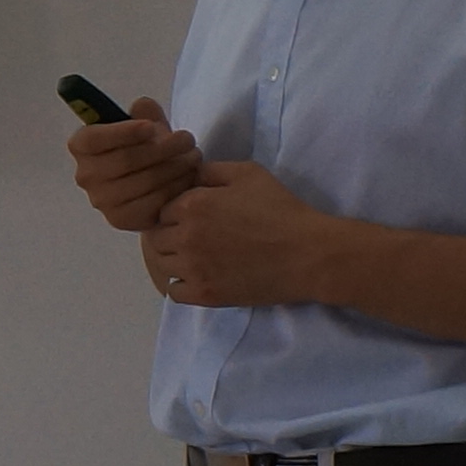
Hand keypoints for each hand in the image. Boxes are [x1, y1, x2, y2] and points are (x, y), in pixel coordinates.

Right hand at [67, 96, 200, 233]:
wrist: (149, 185)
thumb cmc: (144, 148)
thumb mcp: (144, 125)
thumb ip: (144, 113)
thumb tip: (143, 106)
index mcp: (82, 146)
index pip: (94, 138)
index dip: (123, 132)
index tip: (151, 127)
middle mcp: (86, 175)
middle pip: (125, 160)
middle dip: (163, 148)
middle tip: (188, 140)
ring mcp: (102, 201)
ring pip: (144, 181)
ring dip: (175, 167)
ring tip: (194, 156)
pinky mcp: (122, 220)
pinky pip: (153, 203)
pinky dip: (176, 189)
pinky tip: (189, 178)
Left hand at [141, 160, 332, 311]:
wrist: (308, 254)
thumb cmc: (280, 209)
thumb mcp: (248, 173)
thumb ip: (210, 170)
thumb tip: (187, 176)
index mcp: (192, 205)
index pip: (161, 209)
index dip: (175, 211)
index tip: (192, 216)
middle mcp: (185, 237)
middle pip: (157, 237)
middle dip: (171, 234)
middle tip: (195, 237)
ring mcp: (194, 269)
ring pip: (162, 265)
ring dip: (174, 259)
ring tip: (197, 257)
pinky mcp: (206, 295)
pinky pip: (174, 292)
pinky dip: (181, 285)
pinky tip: (199, 276)